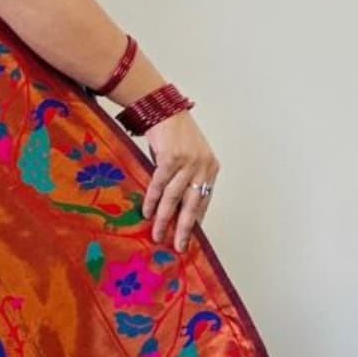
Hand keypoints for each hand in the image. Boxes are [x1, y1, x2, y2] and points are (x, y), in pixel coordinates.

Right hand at [139, 110, 219, 251]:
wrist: (163, 110)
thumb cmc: (175, 135)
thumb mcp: (188, 157)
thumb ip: (186, 179)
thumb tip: (175, 208)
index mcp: (211, 168)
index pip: (204, 200)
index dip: (196, 220)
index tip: (190, 237)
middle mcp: (203, 166)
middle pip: (192, 204)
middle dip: (184, 228)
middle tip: (179, 246)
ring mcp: (187, 162)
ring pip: (174, 198)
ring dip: (163, 218)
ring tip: (157, 234)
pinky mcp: (171, 158)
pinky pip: (160, 185)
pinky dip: (151, 200)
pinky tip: (146, 212)